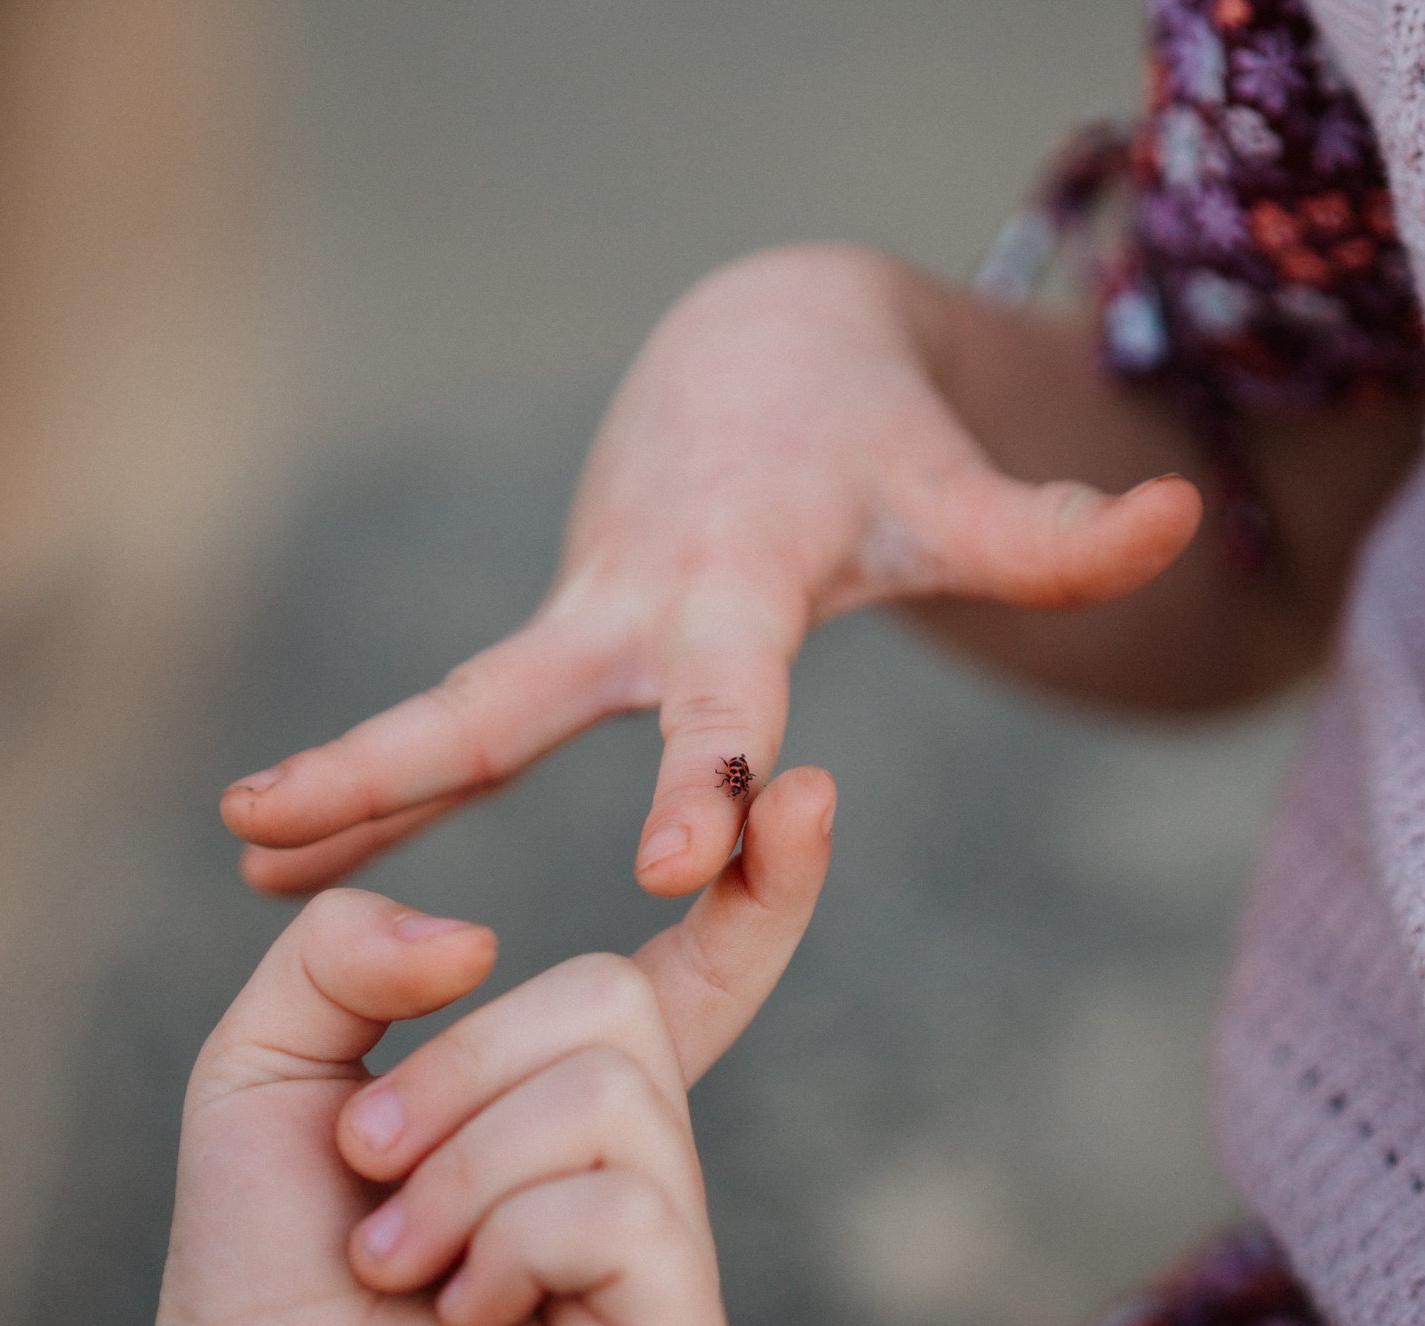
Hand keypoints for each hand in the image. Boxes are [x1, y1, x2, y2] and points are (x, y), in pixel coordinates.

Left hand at [136, 767, 835, 1325]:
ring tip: (400, 1261)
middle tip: (371, 1172)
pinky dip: (505, 1249)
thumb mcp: (265, 1059)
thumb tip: (486, 943)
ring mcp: (673, 1259)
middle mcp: (646, 1167)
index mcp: (574, 1092)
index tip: (811, 786)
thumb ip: (343, 952)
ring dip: (458, 1174)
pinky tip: (466, 1316)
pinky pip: (624, 1215)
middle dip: (456, 1073)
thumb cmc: (261, 1255)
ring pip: (613, 1103)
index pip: (700, 972)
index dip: (762, 888)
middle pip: (617, 1004)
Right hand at [222, 243, 1199, 899]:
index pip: (719, 694)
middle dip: (399, 771)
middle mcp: (628, 608)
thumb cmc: (870, 436)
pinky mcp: (557, 647)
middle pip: (504, 700)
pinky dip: (376, 787)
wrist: (756, 358)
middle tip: (282, 835)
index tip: (682, 868)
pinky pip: (456, 732)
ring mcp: (576, 626)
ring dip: (345, 786)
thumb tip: (1184, 518)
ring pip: (449, 718)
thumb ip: (1060, 528)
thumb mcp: (959, 490)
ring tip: (240, 856)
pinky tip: (284, 857)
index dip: (707, 773)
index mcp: (730, 584)